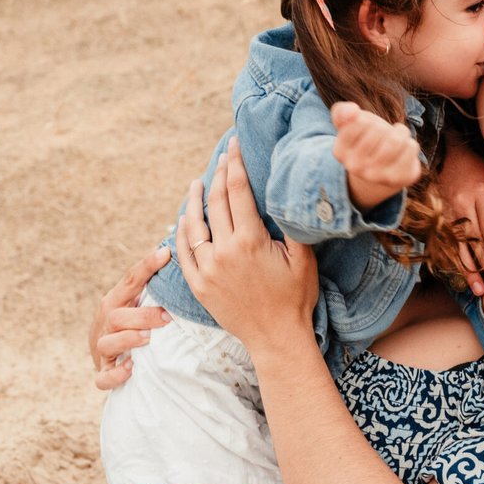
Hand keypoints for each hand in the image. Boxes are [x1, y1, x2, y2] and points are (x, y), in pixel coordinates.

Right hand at [89, 246, 172, 389]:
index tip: (165, 254)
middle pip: (116, 316)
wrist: (103, 356)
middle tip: (167, 318)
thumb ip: (150, 286)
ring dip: (128, 340)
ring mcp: (102, 349)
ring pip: (107, 344)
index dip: (146, 267)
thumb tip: (175, 255)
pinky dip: (115, 375)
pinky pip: (103, 377)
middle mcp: (104, 324)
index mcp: (114, 302)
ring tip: (148, 339)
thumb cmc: (126, 323)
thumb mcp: (133, 302)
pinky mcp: (102, 372)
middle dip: (142, 316)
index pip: (129, 281)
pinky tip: (131, 368)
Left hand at [178, 138, 319, 357]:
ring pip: (193, 224)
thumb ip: (291, 224)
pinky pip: (183, 251)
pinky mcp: (198, 285)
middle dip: (217, 173)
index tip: (233, 145)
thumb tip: (286, 192)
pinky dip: (181, 231)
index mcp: (249, 240)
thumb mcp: (302, 258)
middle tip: (221, 156)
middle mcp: (223, 251)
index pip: (237, 190)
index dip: (234, 163)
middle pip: (215, 201)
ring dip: (194, 199)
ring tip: (196, 181)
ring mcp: (207, 269)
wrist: (276, 338)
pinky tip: (184, 218)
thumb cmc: (295, 297)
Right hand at [330, 101, 421, 212]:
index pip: (359, 122)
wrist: (381, 171)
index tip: (366, 129)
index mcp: (340, 152)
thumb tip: (351, 111)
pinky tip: (403, 152)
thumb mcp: (350, 123)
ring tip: (395, 140)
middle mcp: (355, 167)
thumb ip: (342, 112)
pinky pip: (411, 148)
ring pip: (396, 139)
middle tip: (382, 136)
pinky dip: (410, 144)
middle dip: (384, 127)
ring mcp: (377, 176)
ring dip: (400, 133)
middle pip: (379, 130)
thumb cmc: (366, 139)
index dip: (367, 119)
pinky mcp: (398, 179)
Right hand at [436, 141, 483, 295]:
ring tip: (479, 291)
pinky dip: (455, 263)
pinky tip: (463, 278)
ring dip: (468, 271)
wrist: (446, 155)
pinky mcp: (438, 219)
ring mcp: (447, 214)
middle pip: (473, 242)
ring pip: (458, 247)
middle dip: (483, 268)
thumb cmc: (478, 170)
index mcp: (482, 195)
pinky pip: (447, 245)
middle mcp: (463, 206)